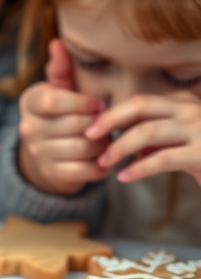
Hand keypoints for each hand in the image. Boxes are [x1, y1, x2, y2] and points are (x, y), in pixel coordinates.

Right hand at [18, 39, 108, 194]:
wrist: (46, 155)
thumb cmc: (61, 113)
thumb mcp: (60, 89)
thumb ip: (62, 68)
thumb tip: (58, 43)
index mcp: (30, 101)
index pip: (54, 101)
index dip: (82, 103)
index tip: (99, 104)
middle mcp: (28, 127)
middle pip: (75, 125)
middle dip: (98, 124)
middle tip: (108, 124)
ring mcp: (38, 153)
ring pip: (83, 148)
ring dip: (103, 145)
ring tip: (108, 139)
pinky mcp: (52, 174)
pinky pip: (85, 171)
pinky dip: (101, 165)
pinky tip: (103, 158)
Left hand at [85, 91, 200, 185]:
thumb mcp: (183, 140)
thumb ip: (158, 138)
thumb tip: (130, 146)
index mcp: (184, 102)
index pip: (141, 101)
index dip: (113, 112)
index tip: (92, 125)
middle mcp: (191, 109)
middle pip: (141, 105)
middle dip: (110, 119)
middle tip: (89, 135)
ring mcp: (198, 129)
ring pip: (148, 131)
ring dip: (120, 147)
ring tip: (104, 162)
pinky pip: (163, 158)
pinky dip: (139, 168)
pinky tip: (125, 177)